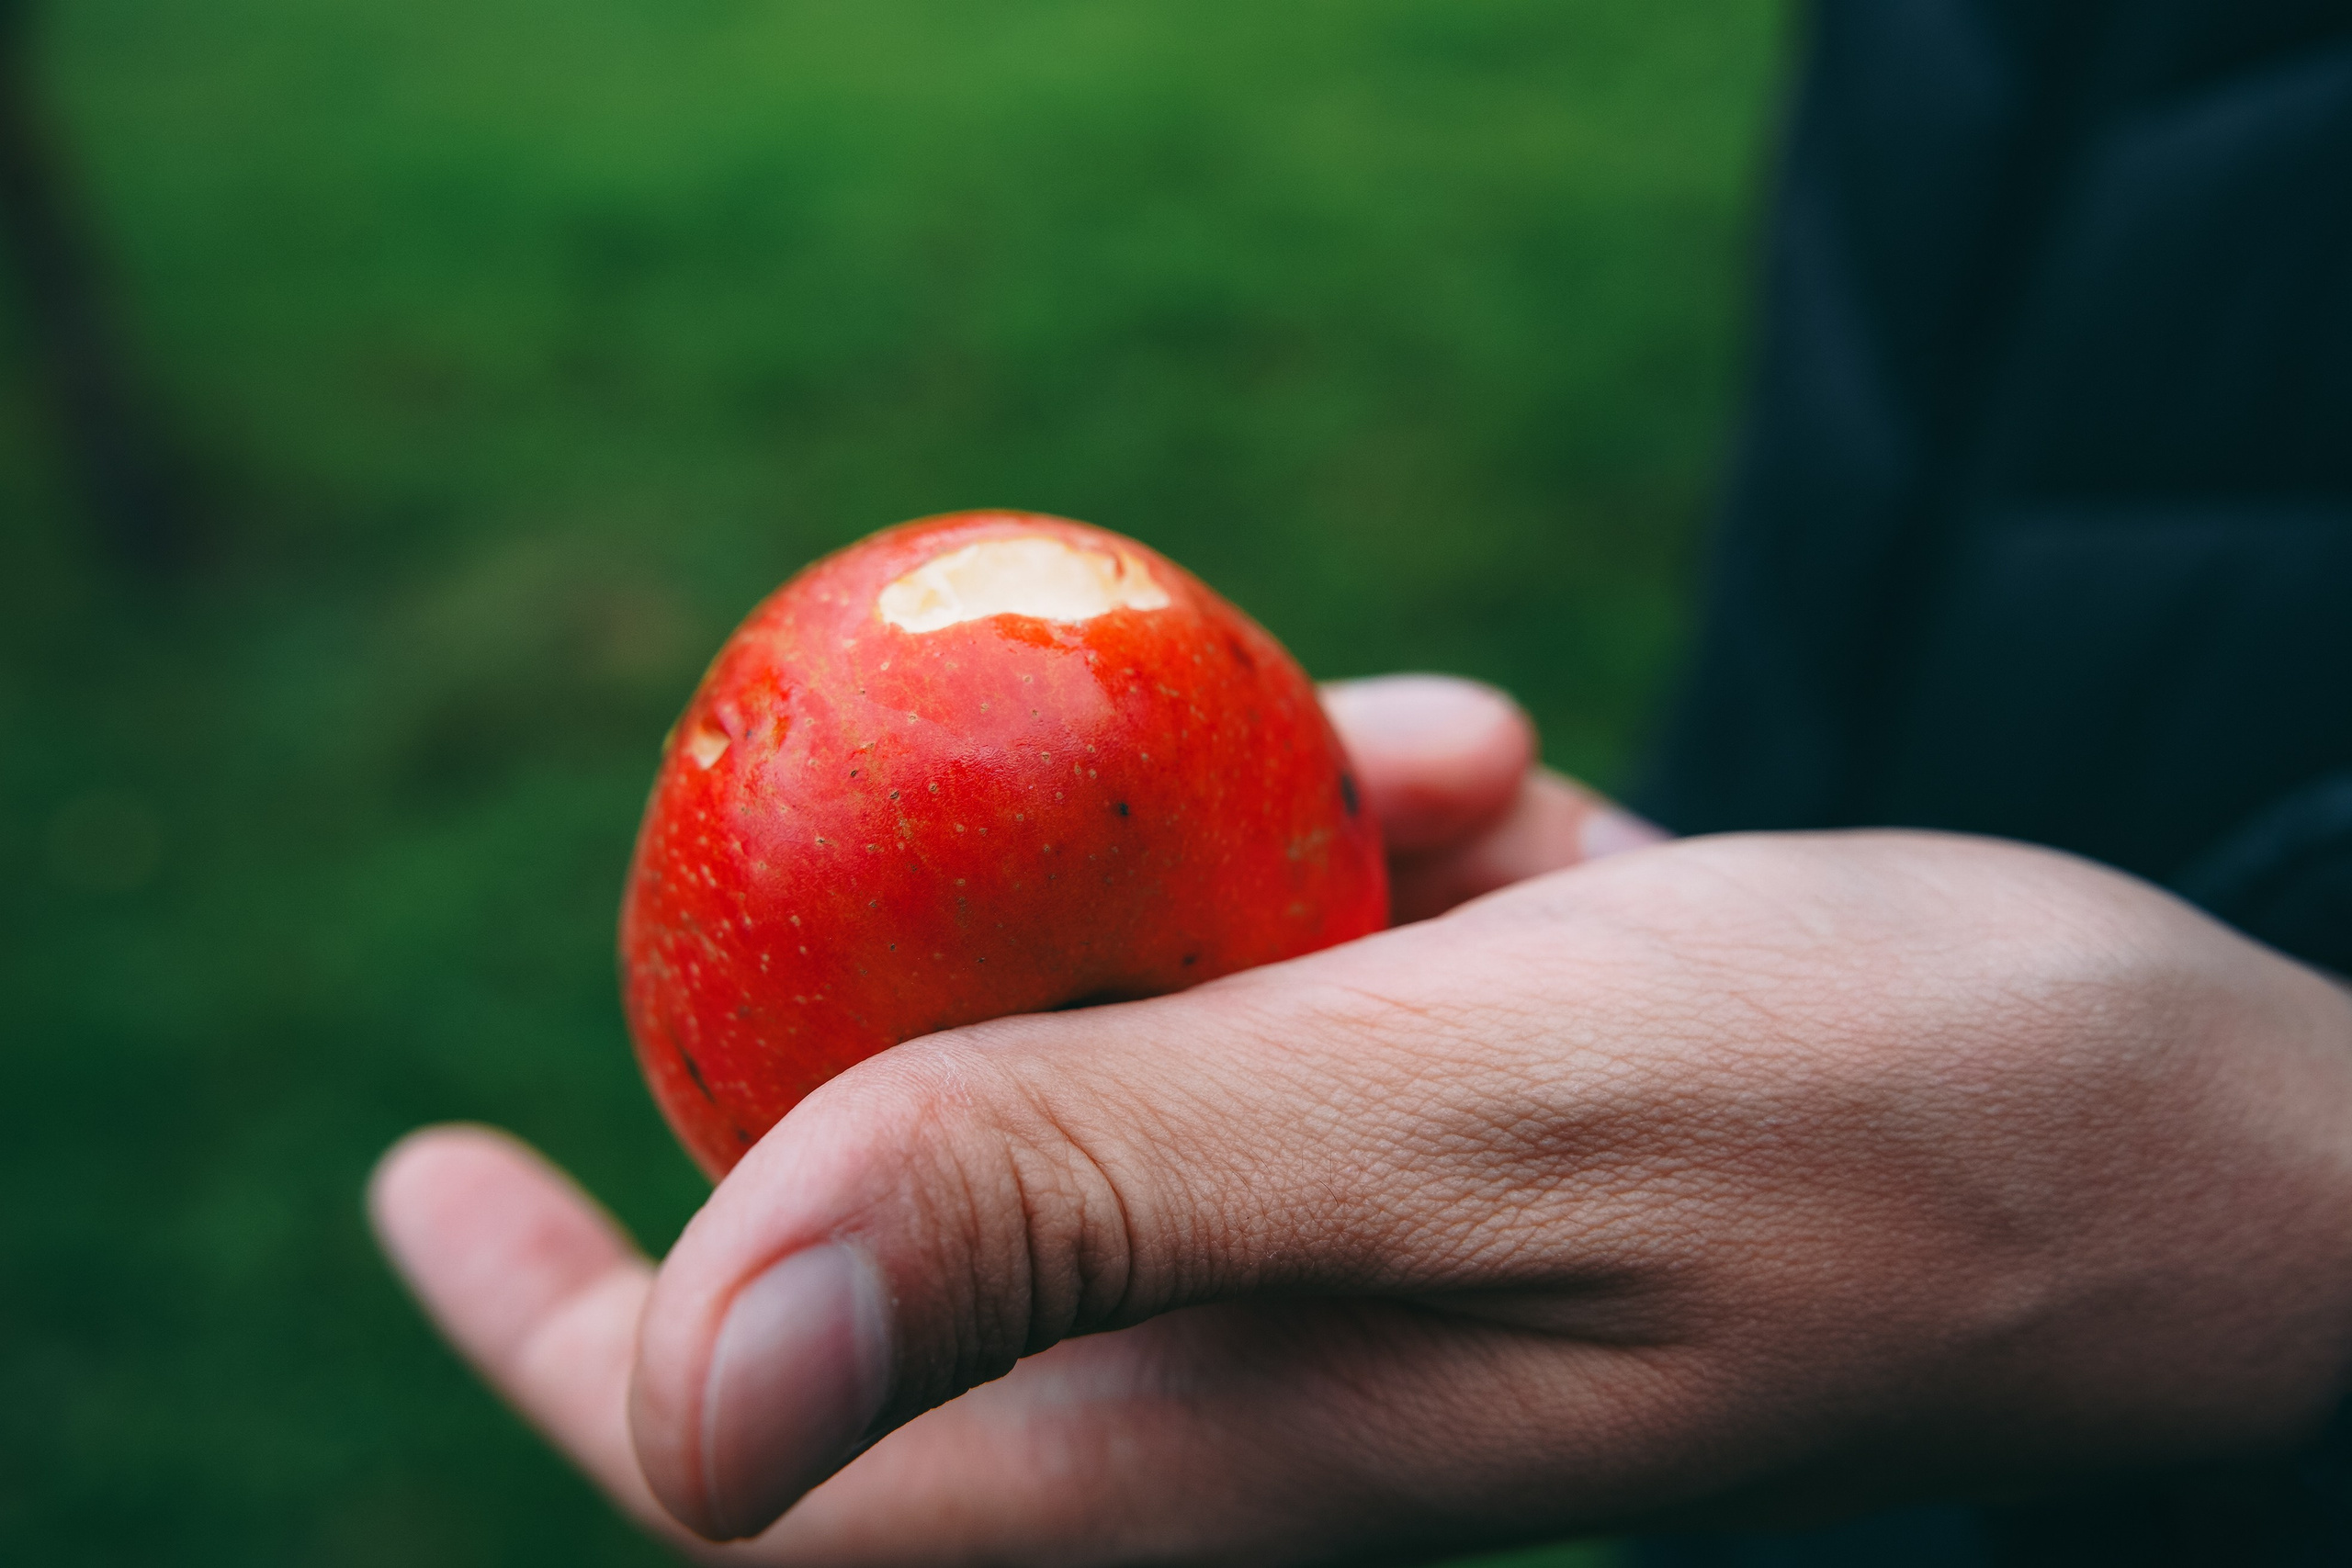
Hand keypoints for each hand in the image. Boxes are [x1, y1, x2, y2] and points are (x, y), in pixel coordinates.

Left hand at [371, 682, 2351, 1564]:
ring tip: (1418, 753)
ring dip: (1219, 844)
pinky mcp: (1467, 1115)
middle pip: (929, 1184)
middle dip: (904, 978)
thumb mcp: (1469, 1123)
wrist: (2201, 1146)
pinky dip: (1367, 826)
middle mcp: (1252, 1362)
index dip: (570, 1327)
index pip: (771, 1457)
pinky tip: (1500, 762)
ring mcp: (1364, 1237)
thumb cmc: (1890, 1140)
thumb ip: (1090, 1207)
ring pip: (1139, 1013)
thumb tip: (687, 1377)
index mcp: (1206, 1444)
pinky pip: (1315, 952)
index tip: (425, 1164)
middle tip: (902, 772)